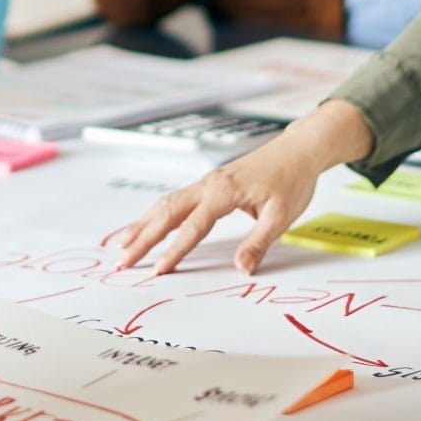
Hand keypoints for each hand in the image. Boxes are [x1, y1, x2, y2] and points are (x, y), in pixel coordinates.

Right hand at [106, 100, 375, 275]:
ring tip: (122, 247)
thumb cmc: (292, 180)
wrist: (298, 150)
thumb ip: (259, 243)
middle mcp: (208, 185)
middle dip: (142, 238)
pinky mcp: (208, 185)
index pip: (192, 226)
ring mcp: (205, 183)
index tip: (157, 270)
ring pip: (164, 204)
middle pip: (166, 213)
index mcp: (223, 192)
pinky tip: (144, 226)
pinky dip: (154, 215)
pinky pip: (174, 200)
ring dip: (142, 226)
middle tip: (122, 263)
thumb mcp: (282, 216)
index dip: (174, 250)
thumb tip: (241, 269)